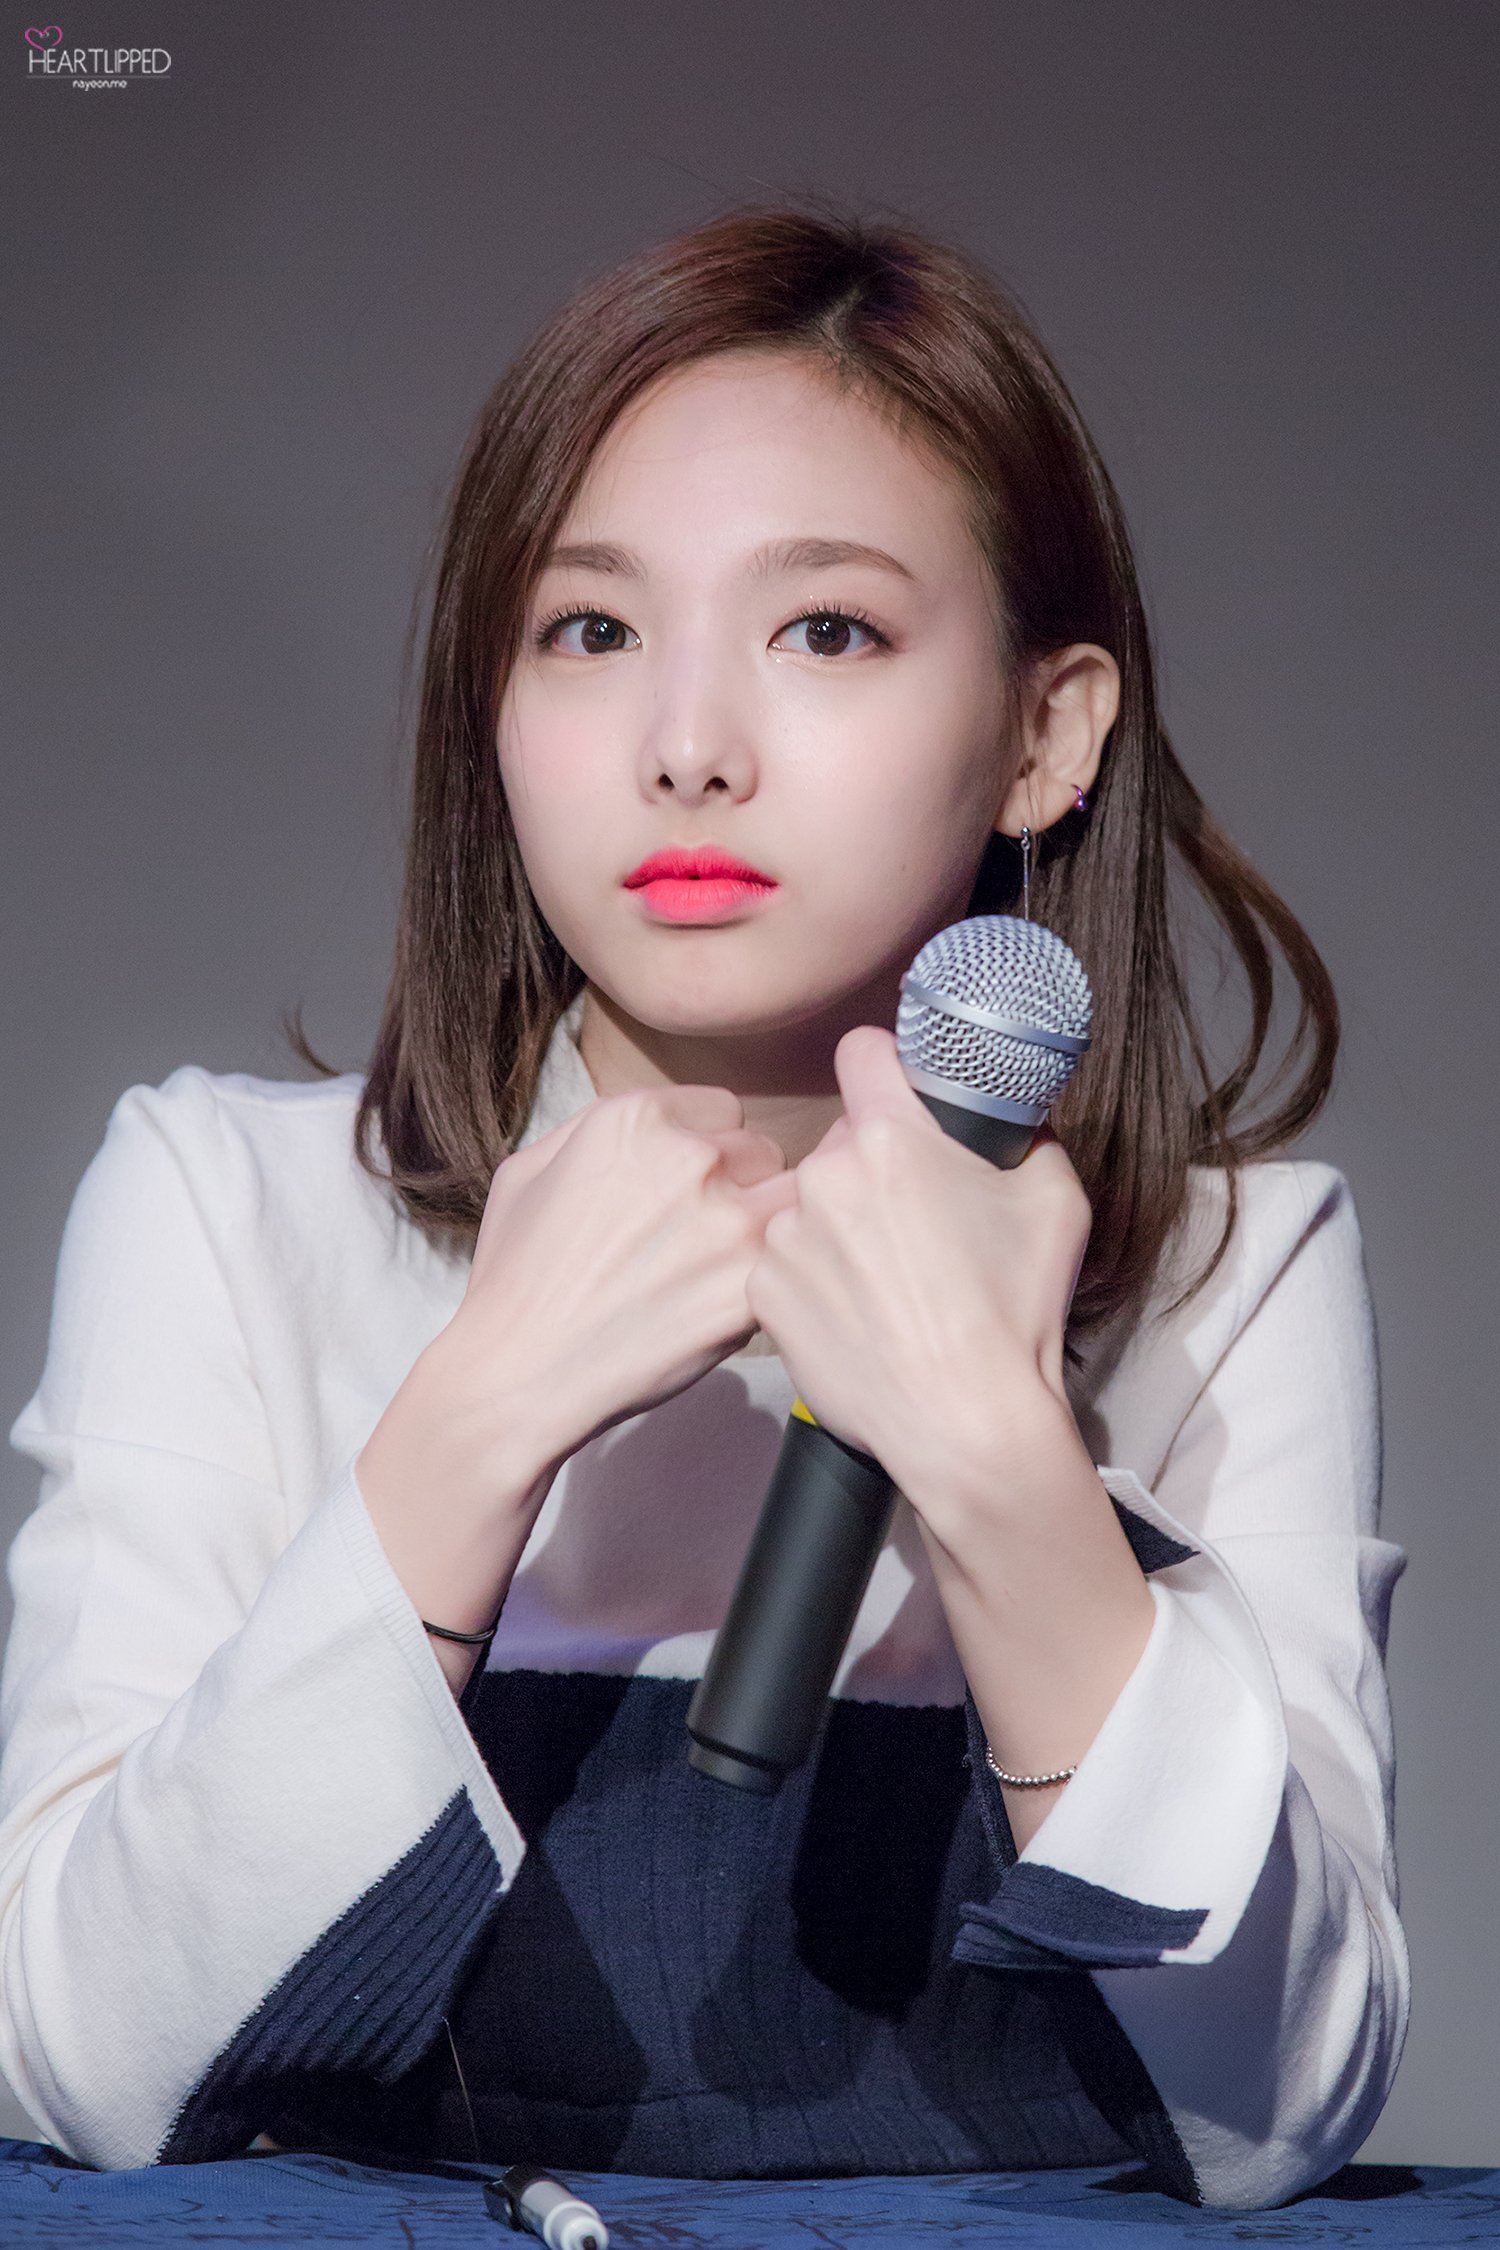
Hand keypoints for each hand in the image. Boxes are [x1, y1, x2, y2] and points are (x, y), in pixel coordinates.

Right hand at [357, 1085, 794, 1669]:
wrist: (521, 1370)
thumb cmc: (516, 1274)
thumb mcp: (530, 1169)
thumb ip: (597, 1129)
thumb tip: (651, 1128)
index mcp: (638, 1118)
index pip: (722, 1109)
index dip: (708, 1146)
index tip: (687, 1185)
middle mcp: (693, 1157)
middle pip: (761, 1150)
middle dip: (741, 1183)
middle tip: (704, 1231)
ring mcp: (730, 1222)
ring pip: (790, 1200)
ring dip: (767, 1226)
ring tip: (725, 1265)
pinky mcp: (752, 1286)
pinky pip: (787, 1264)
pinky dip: (770, 1281)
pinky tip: (727, 1302)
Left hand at [744, 1025, 1091, 1515]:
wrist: (963, 1421)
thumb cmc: (1014, 1309)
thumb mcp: (1055, 1202)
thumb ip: (1028, 1140)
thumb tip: (1011, 1124)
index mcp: (890, 1137)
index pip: (863, 1051)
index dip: (887, 1067)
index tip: (902, 1094)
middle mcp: (823, 1174)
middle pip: (841, 1141)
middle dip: (873, 1168)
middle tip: (915, 1222)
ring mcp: (786, 1235)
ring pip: (811, 1205)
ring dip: (840, 1226)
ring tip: (887, 1283)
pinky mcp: (762, 1292)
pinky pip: (786, 1263)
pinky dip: (814, 1280)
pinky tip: (856, 1315)